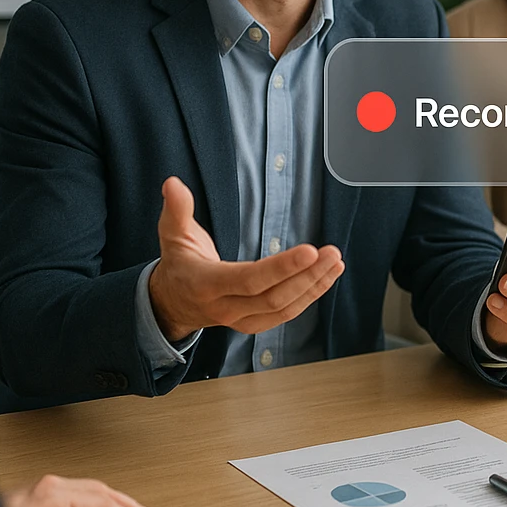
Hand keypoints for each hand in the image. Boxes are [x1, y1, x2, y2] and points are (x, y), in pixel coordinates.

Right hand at [149, 176, 344, 341]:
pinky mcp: (253, 323)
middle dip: (307, 276)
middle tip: (331, 253)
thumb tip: (172, 183)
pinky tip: (327, 277)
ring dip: (314, 286)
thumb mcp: (172, 235)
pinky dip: (309, 296)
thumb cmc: (179, 264)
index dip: (281, 268)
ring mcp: (240, 320)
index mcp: (206, 284)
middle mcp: (225, 307)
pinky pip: (286, 314)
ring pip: (283, 309)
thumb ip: (176, 209)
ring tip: (335, 262)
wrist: (171, 304)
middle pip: (273, 298)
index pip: (249, 280)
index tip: (310, 250)